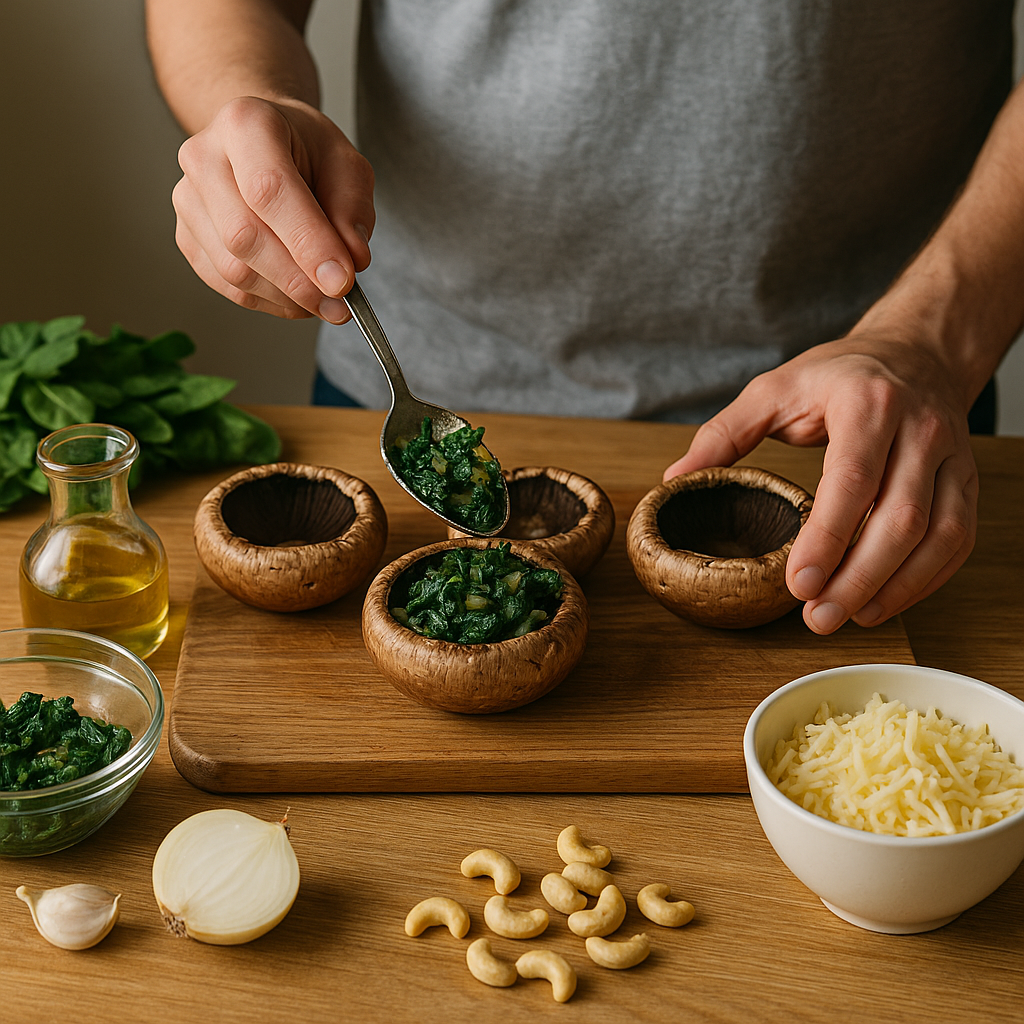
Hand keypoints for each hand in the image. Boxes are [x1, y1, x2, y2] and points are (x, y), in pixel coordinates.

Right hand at [172, 95, 374, 322]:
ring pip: (233, 270)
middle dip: (299, 281)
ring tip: (324, 301)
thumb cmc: (305, 151)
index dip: (307, 243)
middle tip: (340, 303)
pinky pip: (226, 285)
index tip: (341, 281)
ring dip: (286, 298)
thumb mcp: (346, 165)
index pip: (270, 191)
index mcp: (245, 125)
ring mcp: (188, 199)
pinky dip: (268, 302)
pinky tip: (296, 298)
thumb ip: (352, 211)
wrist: (264, 145)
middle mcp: (204, 158)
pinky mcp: (187, 236)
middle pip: (244, 236)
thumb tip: (352, 261)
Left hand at [663, 333, 978, 633]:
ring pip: (937, 535)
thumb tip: (676, 478)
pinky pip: (958, 539)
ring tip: (849, 618)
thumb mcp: (774, 388)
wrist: (915, 352)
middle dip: (858, 578)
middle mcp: (920, 429)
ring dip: (895, 587)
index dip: (827, 538)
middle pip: (899, 518)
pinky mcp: (967, 480)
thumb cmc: (839, 375)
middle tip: (817, 616)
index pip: (852, 480)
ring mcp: (952, 457)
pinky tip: (886, 601)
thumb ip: (725, 433)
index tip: (797, 584)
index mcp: (868, 404)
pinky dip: (925, 579)